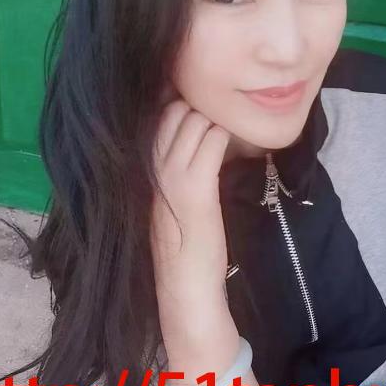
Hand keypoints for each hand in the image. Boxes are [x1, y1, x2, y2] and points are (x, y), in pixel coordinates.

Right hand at [150, 91, 231, 328]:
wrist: (184, 282)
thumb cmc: (184, 238)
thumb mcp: (171, 192)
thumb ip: (176, 161)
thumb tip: (196, 130)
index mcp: (147, 162)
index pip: (162, 110)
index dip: (186, 103)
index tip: (209, 108)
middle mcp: (154, 162)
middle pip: (179, 109)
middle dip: (205, 109)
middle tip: (224, 122)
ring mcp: (173, 173)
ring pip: (198, 119)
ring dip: (219, 121)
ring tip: (232, 135)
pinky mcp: (197, 186)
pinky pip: (215, 140)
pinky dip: (229, 136)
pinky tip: (239, 146)